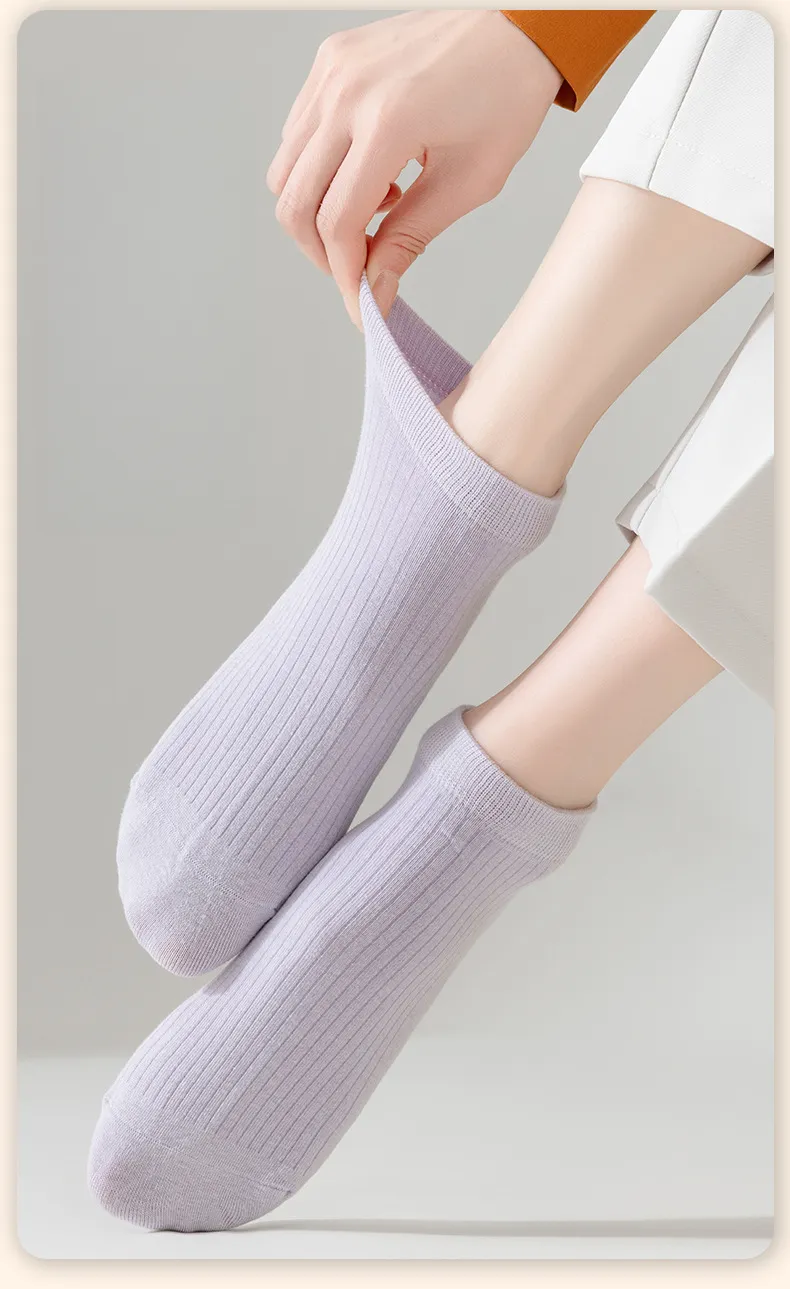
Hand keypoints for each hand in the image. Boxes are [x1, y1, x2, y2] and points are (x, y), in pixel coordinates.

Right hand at [267, 10, 562, 326]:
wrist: (516, 27)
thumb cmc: (506, 99)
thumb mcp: (468, 183)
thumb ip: (410, 239)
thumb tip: (374, 292)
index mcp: (389, 121)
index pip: (338, 221)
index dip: (345, 276)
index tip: (361, 305)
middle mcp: (347, 92)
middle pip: (295, 201)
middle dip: (321, 252)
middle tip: (358, 270)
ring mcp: (332, 71)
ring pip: (286, 172)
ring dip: (319, 212)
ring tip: (376, 213)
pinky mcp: (330, 61)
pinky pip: (298, 135)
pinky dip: (321, 172)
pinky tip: (372, 175)